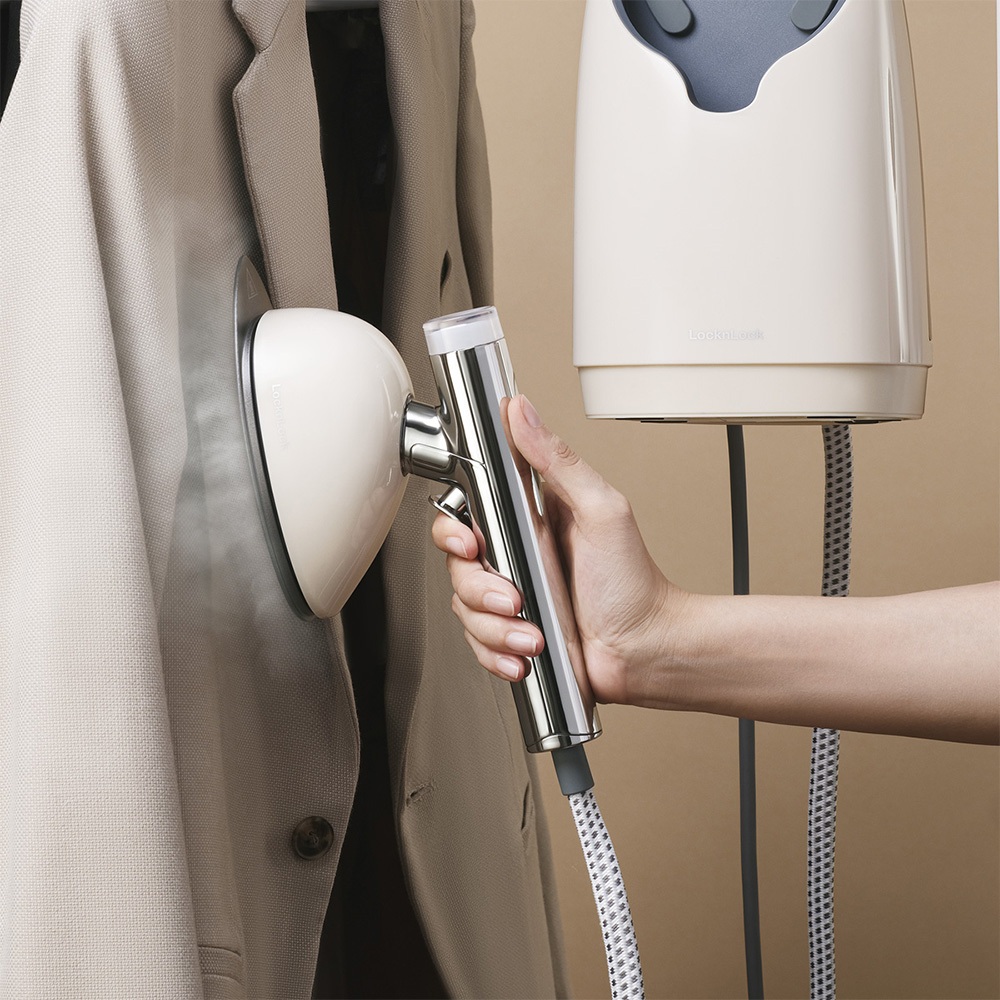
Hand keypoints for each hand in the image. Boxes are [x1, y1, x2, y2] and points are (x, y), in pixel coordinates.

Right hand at [431, 394, 682, 705]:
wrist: (646, 648)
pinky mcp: (511, 632)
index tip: (470, 542)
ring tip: (534, 632)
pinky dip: (498, 652)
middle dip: (480, 588)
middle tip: (515, 596)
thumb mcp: (601, 509)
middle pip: (456, 565)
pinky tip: (525, 651)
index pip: (466, 510)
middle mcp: (514, 554)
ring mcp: (511, 594)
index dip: (455, 528)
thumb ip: (558, 459)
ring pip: (464, 608)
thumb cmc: (633, 582)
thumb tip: (522, 411)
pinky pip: (478, 643)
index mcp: (528, 518)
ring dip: (497, 627)